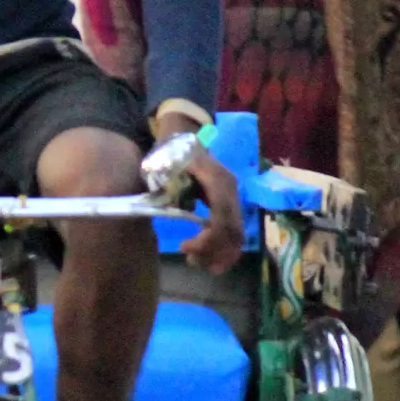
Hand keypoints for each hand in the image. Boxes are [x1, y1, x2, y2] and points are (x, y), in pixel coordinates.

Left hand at [152, 114, 244, 273]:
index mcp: (216, 179)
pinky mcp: (228, 206)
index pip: (222, 215)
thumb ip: (164, 184)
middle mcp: (230, 189)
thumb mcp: (162, 163)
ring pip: (237, 234)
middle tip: (189, 259)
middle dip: (212, 250)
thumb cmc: (170, 151)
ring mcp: (232, 198)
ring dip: (220, 254)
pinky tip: (209, 261)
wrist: (183, 138)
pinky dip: (225, 250)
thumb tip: (162, 206)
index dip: (207, 238)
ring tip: (195, 263)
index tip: (183, 246)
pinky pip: (234, 233)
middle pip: (232, 229)